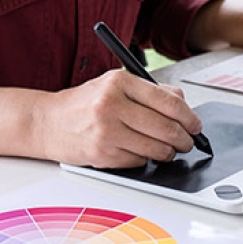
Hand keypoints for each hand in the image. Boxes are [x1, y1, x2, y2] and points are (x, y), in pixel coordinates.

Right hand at [34, 70, 202, 167]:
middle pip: (167, 128)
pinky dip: (144, 159)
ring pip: (156, 149)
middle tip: (187, 142)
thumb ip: (150, 91)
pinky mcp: (102, 154)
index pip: (169, 101)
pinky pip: (139, 161)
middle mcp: (112, 105)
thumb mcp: (114, 85)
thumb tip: (183, 104)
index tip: (195, 125)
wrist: (47, 122)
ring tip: (167, 149)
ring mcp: (106, 131)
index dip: (189, 117)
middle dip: (184, 139)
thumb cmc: (84, 104)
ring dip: (168, 153)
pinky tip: (138, 151)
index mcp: (120, 82)